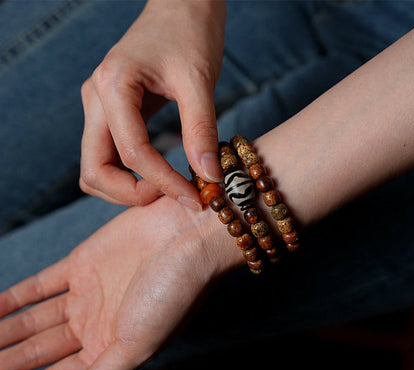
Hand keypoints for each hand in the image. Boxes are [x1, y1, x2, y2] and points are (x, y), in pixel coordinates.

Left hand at [0, 196, 240, 369]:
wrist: (189, 236)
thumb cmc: (175, 293)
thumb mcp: (140, 343)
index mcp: (111, 348)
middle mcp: (95, 323)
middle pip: (38, 352)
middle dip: (4, 366)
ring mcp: (86, 292)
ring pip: (32, 320)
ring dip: (3, 335)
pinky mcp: (80, 262)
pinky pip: (38, 285)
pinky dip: (13, 298)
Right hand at [79, 0, 224, 208]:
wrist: (180, 6)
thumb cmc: (189, 32)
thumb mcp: (199, 80)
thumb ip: (201, 130)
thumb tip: (209, 176)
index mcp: (113, 86)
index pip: (132, 153)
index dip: (164, 182)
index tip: (194, 197)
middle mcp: (96, 100)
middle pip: (95, 171)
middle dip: (132, 195)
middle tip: (173, 196)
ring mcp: (99, 108)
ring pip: (96, 169)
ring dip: (127, 190)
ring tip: (167, 188)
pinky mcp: (110, 114)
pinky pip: (109, 157)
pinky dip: (130, 175)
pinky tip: (160, 175)